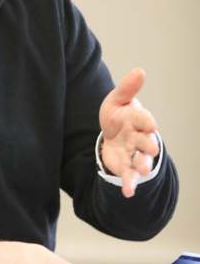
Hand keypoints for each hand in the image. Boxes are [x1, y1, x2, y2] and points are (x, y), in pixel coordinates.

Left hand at [99, 68, 159, 197]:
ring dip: (142, 165)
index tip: (150, 124)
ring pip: (141, 160)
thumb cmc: (118, 116)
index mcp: (138, 119)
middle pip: (146, 142)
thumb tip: (139, 71)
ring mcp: (134, 154)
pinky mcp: (127, 167)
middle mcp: (140, 138)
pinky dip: (130, 184)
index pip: (143, 119)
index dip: (146, 121)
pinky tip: (127, 192)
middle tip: (151, 148)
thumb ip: (127, 89)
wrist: (112, 135)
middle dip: (148, 145)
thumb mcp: (117, 101)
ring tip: (142, 170)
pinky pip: (130, 177)